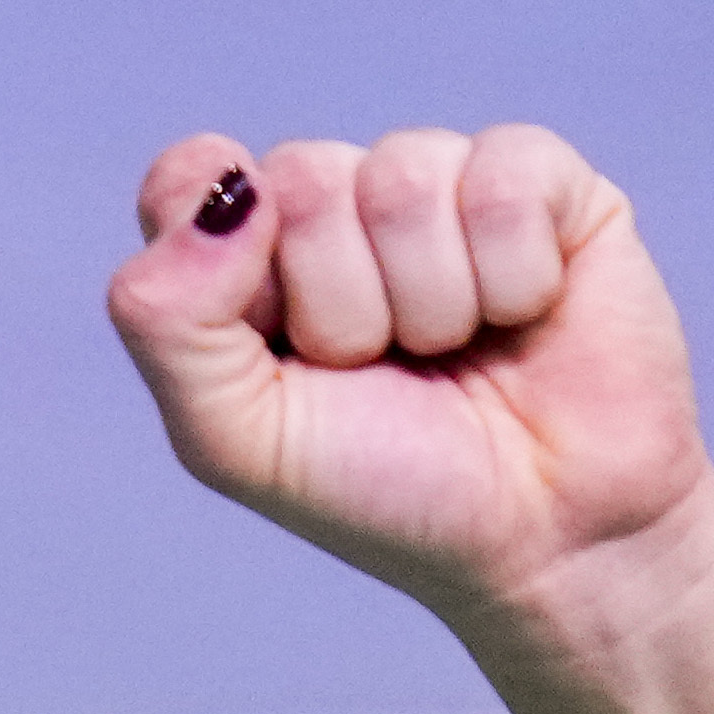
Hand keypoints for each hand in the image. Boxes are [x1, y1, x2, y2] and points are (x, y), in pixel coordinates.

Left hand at [102, 124, 713, 643]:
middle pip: (300, 179)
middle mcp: (337, 208)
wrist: (545, 537)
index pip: (188, 180)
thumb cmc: (388, 492)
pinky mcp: (541, 181)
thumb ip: (169, 321)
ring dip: (429, 302)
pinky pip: (500, 177)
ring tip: (456, 353)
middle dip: (341, 306)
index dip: (223, 257)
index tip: (274, 343)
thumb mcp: (236, 440)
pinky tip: (525, 315)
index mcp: (246, 261)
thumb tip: (224, 193)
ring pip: (401, 178)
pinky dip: (512, 274)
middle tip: (385, 372)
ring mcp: (439, 186)